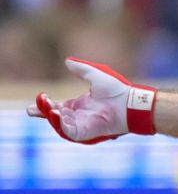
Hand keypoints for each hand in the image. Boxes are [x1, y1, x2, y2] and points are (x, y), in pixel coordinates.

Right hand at [27, 57, 156, 143]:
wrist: (129, 102)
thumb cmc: (117, 89)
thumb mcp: (95, 75)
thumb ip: (81, 69)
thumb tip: (67, 61)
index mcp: (80, 105)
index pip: (58, 107)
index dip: (47, 104)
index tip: (40, 97)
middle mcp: (79, 116)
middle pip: (55, 117)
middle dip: (43, 112)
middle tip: (32, 108)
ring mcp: (81, 125)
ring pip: (59, 124)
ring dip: (50, 116)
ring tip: (46, 107)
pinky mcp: (85, 132)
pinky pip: (68, 131)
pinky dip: (59, 124)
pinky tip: (55, 114)